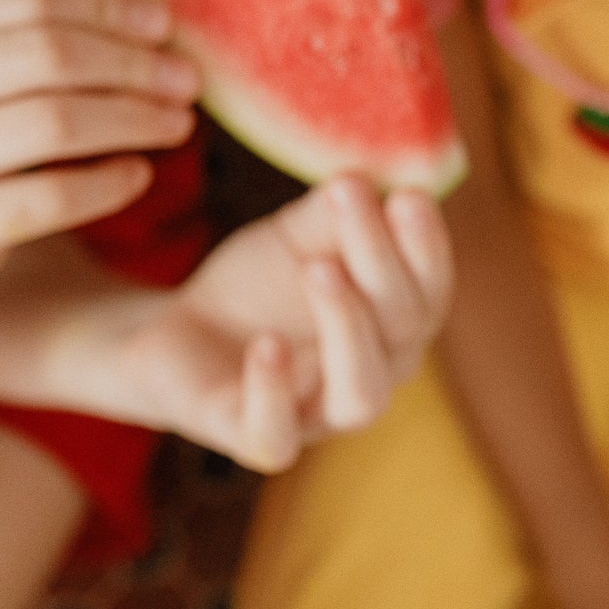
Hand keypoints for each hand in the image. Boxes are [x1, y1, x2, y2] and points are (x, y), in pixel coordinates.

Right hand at [0, 0, 196, 328]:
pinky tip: (139, 175)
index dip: (108, 7)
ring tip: (178, 123)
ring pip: (58, 122)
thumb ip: (26, 39)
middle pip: (52, 54)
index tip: (163, 23)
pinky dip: (107, 183)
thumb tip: (151, 17)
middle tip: (187, 79)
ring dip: (134, 118)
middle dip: (134, 64)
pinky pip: (51, 196)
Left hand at [114, 175, 452, 471]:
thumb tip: (372, 169)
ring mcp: (318, 415)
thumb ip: (336, 210)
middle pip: (402, 328)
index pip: (431, 289)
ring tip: (317, 267)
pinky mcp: (257, 438)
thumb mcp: (297, 236)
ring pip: (361, 394)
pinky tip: (266, 344)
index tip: (407, 191)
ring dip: (347, 327)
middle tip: (350, 197)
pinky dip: (273, 391)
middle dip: (381, 260)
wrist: (176, 333)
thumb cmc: (257, 284)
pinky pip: (275, 435)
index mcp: (396, 325)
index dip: (426, 244)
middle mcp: (373, 373)